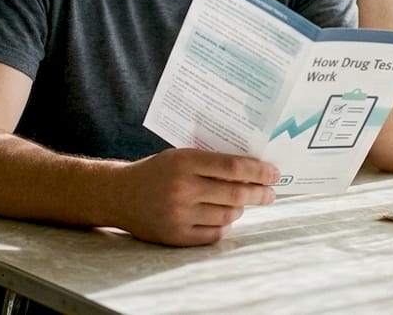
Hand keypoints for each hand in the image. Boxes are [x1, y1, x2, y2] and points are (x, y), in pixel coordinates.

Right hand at [113, 148, 278, 245]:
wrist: (118, 194)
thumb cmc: (156, 172)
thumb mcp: (179, 156)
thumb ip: (210, 161)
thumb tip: (252, 170)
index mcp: (184, 162)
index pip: (232, 167)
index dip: (258, 171)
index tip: (274, 174)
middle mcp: (182, 188)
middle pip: (235, 193)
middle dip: (259, 193)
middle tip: (270, 194)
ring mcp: (178, 214)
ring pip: (227, 215)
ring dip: (239, 209)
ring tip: (241, 203)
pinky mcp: (176, 236)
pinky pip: (214, 234)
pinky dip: (224, 226)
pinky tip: (223, 218)